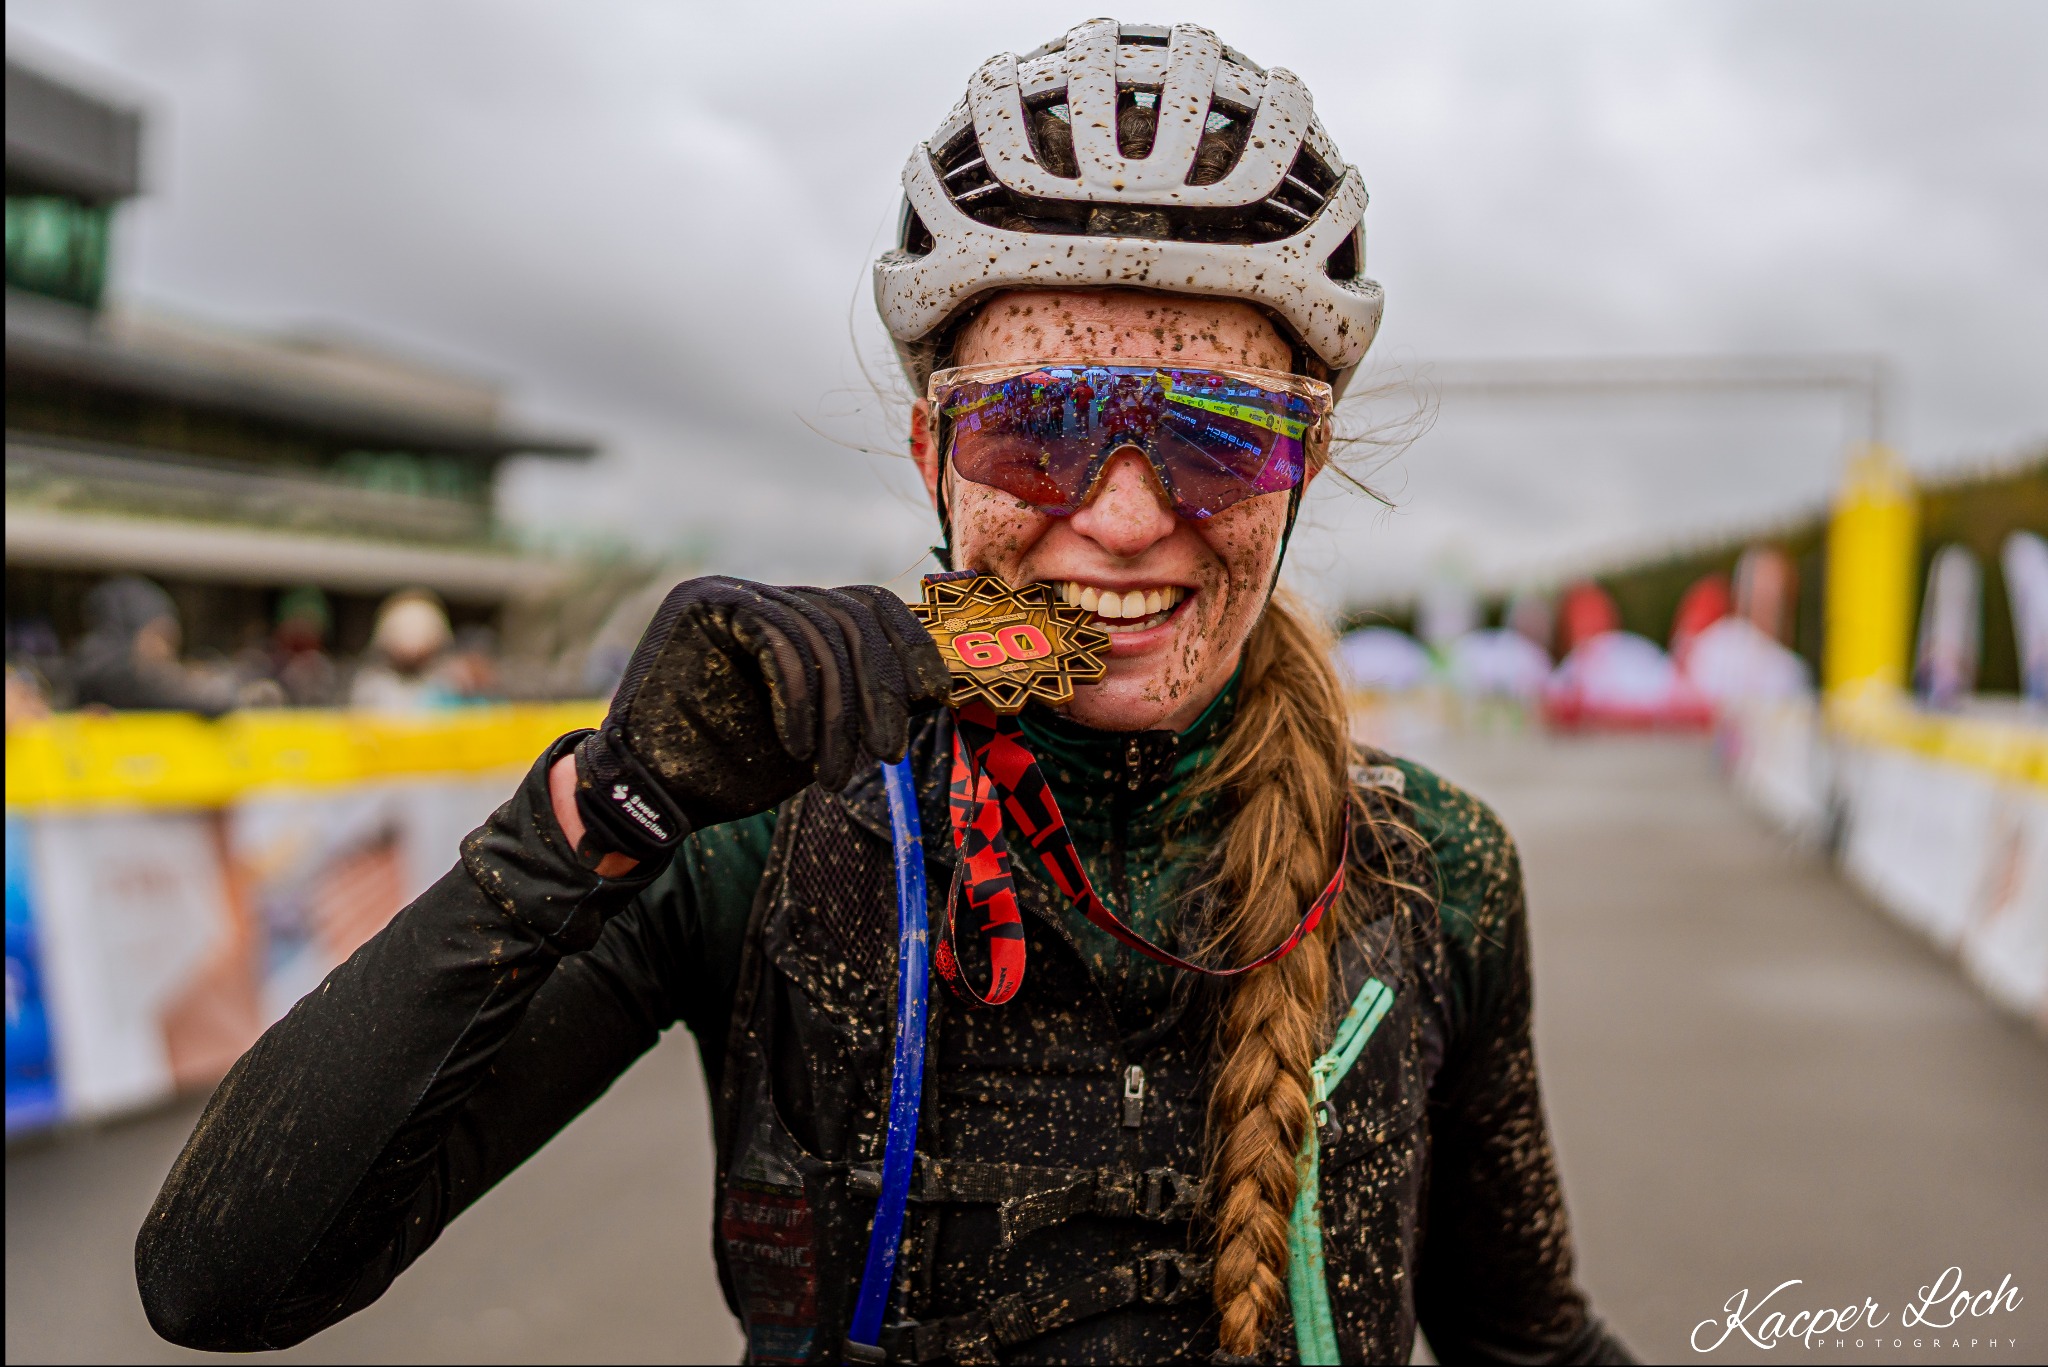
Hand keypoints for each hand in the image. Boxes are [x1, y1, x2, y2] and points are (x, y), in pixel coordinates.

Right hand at [570, 577, 948, 862]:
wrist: (649, 798)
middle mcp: (762, 593)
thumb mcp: (818, 733)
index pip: (866, 605)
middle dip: (880, 689)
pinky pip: (780, 640)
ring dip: (839, 712)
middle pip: (852, 616)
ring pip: (821, 632)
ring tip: (833, 772)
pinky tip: (798, 748)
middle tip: (886, 753)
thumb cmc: (732, 769)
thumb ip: (860, 698)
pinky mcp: (704, 604)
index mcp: (790, 616)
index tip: (934, 695)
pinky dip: (799, 699)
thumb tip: (929, 683)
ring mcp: (730, 591)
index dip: (907, 645)